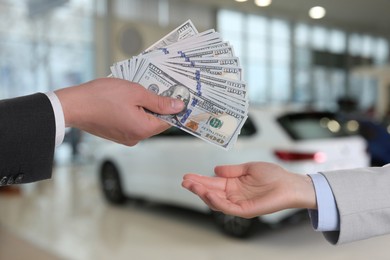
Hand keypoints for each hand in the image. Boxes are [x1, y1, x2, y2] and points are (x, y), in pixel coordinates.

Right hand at [55, 78, 184, 145]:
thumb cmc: (101, 97)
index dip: (172, 107)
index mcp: (143, 129)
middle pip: (155, 121)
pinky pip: (132, 123)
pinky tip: (125, 100)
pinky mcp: (116, 135)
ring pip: (143, 121)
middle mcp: (136, 138)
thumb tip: (178, 106)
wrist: (73, 105)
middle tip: (151, 88)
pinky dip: (133, 112)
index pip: (168, 121)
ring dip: (143, 107)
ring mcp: (125, 138)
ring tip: (134, 92)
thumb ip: (159, 101)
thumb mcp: (136, 92)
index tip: (174, 95)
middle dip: (156, 105)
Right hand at [182, 162, 315, 218]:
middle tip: (185, 181)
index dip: (200, 180)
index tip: (188, 176)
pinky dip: (217, 201)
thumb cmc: (273, 175)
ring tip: (193, 186)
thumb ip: (231, 170)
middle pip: (210, 192)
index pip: (212, 183)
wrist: (289, 183)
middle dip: (197, 187)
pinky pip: (228, 208)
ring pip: (216, 201)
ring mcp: (238, 203)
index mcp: (233, 184)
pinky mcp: (245, 210)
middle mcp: (233, 195)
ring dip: (203, 194)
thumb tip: (215, 169)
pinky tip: (208, 193)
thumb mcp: (248, 168)